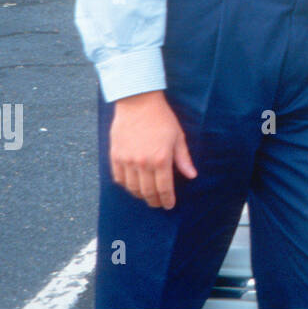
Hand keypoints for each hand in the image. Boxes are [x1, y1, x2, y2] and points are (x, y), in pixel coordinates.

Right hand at [109, 90, 197, 208]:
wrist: (138, 103)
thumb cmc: (162, 118)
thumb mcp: (178, 137)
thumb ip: (183, 159)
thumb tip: (192, 175)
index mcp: (161, 159)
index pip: (164, 187)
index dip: (167, 199)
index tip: (169, 205)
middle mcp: (142, 163)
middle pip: (147, 191)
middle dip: (154, 200)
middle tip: (158, 204)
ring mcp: (127, 160)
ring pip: (132, 187)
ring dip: (140, 195)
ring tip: (147, 196)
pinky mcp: (115, 156)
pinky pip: (119, 178)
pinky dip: (126, 185)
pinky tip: (132, 186)